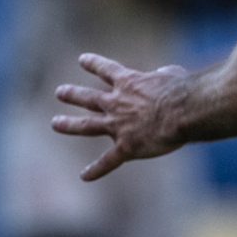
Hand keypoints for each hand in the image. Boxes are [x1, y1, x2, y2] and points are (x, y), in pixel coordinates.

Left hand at [51, 53, 188, 179]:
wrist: (181, 111)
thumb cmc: (181, 90)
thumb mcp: (171, 73)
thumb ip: (162, 74)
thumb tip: (161, 74)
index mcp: (129, 82)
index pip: (107, 69)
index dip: (94, 64)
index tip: (82, 60)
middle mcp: (117, 103)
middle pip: (89, 98)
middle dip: (73, 94)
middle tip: (59, 92)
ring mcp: (118, 126)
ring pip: (88, 125)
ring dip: (70, 124)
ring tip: (55, 123)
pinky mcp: (126, 148)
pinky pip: (108, 161)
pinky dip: (96, 170)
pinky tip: (84, 176)